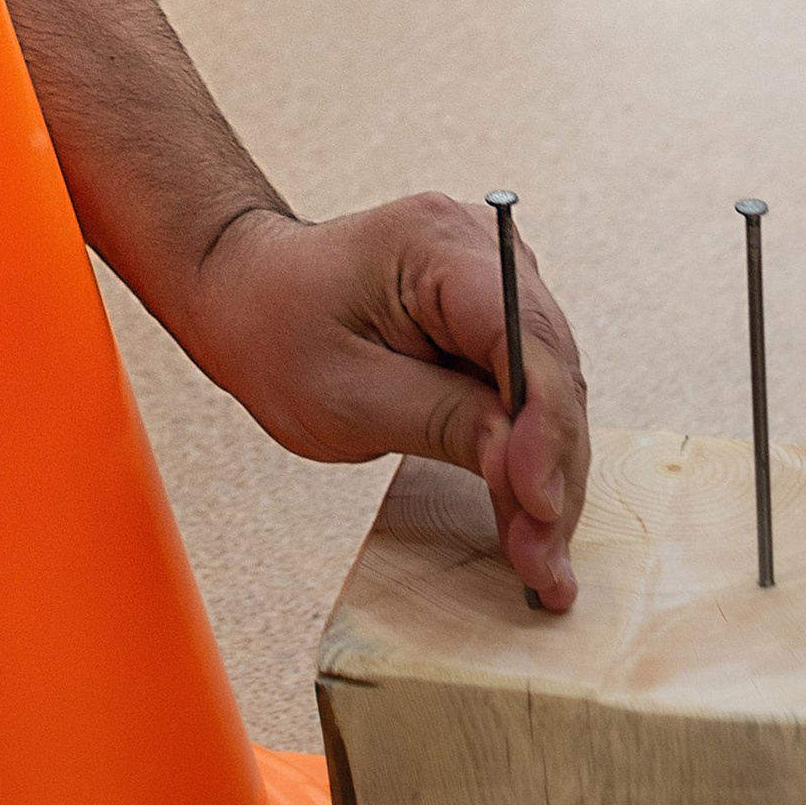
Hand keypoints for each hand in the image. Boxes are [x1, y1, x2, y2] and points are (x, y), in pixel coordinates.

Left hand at [182, 195, 588, 607]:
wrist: (251, 298)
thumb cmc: (278, 332)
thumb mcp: (346, 394)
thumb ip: (445, 425)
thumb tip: (532, 471)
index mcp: (436, 243)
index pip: (521, 335)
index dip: (545, 425)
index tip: (538, 504)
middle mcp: (483, 247)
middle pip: (551, 368)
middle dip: (552, 469)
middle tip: (544, 560)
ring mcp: (499, 278)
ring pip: (554, 388)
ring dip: (551, 475)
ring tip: (542, 559)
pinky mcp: (497, 317)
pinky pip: (534, 391)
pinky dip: (532, 455)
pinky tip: (531, 517)